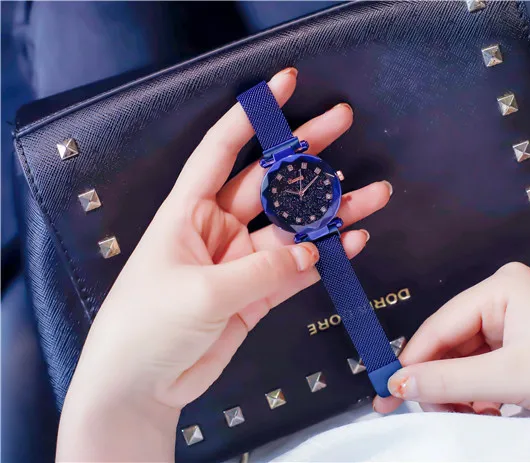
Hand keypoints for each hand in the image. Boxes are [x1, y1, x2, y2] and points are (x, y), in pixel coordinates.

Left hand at [57, 68, 391, 461]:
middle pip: (268, 181)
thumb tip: (311, 251)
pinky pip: (297, 270)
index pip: (220, 150)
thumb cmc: (147, 328)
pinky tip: (353, 241)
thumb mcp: (202, 292)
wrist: (139, 387)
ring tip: (372, 194)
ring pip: (293, 228)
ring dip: (330, 211)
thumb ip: (262, 270)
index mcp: (188, 212)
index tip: (283, 84)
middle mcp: (217, 229)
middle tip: (343, 121)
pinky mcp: (256, 295)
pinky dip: (325, 257)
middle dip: (306, 152)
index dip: (252, 116)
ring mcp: (240, 262)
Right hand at [374, 263, 529, 419]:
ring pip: (468, 356)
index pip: (440, 325)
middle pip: (452, 341)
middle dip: (438, 379)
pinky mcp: (527, 340)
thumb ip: (449, 382)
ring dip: (460, 388)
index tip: (388, 390)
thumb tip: (399, 384)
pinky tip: (483, 408)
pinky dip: (480, 388)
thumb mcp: (510, 378)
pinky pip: (488, 363)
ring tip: (461, 414)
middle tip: (424, 410)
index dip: (412, 360)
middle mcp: (505, 296)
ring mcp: (517, 318)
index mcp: (500, 288)